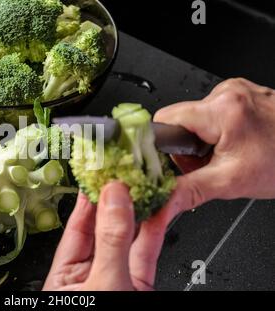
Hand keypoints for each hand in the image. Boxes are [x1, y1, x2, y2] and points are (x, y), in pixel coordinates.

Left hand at [43, 182, 163, 290]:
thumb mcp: (104, 282)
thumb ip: (110, 241)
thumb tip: (114, 197)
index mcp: (64, 276)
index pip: (76, 227)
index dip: (90, 198)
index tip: (102, 173)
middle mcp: (90, 275)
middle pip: (104, 229)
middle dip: (118, 199)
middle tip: (128, 173)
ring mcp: (116, 280)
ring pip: (129, 239)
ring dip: (141, 210)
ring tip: (147, 184)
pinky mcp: (140, 285)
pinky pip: (147, 252)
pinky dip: (156, 230)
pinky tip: (161, 208)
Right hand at [155, 78, 274, 210]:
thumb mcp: (229, 182)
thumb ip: (188, 191)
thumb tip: (161, 203)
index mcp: (222, 110)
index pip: (164, 119)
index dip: (163, 143)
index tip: (174, 159)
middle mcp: (227, 93)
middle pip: (179, 119)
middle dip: (186, 145)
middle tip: (208, 162)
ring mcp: (236, 90)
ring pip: (194, 117)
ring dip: (200, 139)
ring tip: (224, 153)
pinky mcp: (242, 94)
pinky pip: (211, 112)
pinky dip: (214, 131)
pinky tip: (232, 143)